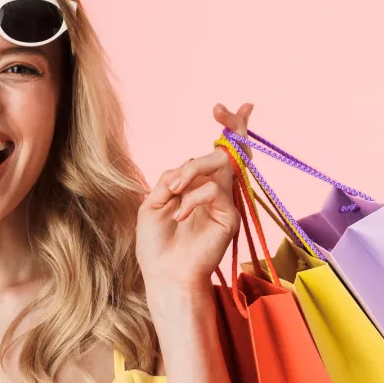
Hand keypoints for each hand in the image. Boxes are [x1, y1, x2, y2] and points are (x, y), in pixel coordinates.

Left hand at [136, 102, 254, 295]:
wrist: (164, 275)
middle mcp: (216, 190)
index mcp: (198, 185)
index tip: (221, 106)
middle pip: (230, 149)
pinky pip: (213, 191)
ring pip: (221, 163)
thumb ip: (170, 179)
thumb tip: (185, 165)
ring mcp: (225, 203)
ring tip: (173, 190)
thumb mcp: (152, 203)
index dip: (230, 126)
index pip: (220, 151)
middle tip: (219, 109)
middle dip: (231, 124)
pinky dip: (192, 198)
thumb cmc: (156, 245)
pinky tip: (179, 214)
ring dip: (192, 169)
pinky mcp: (230, 217)